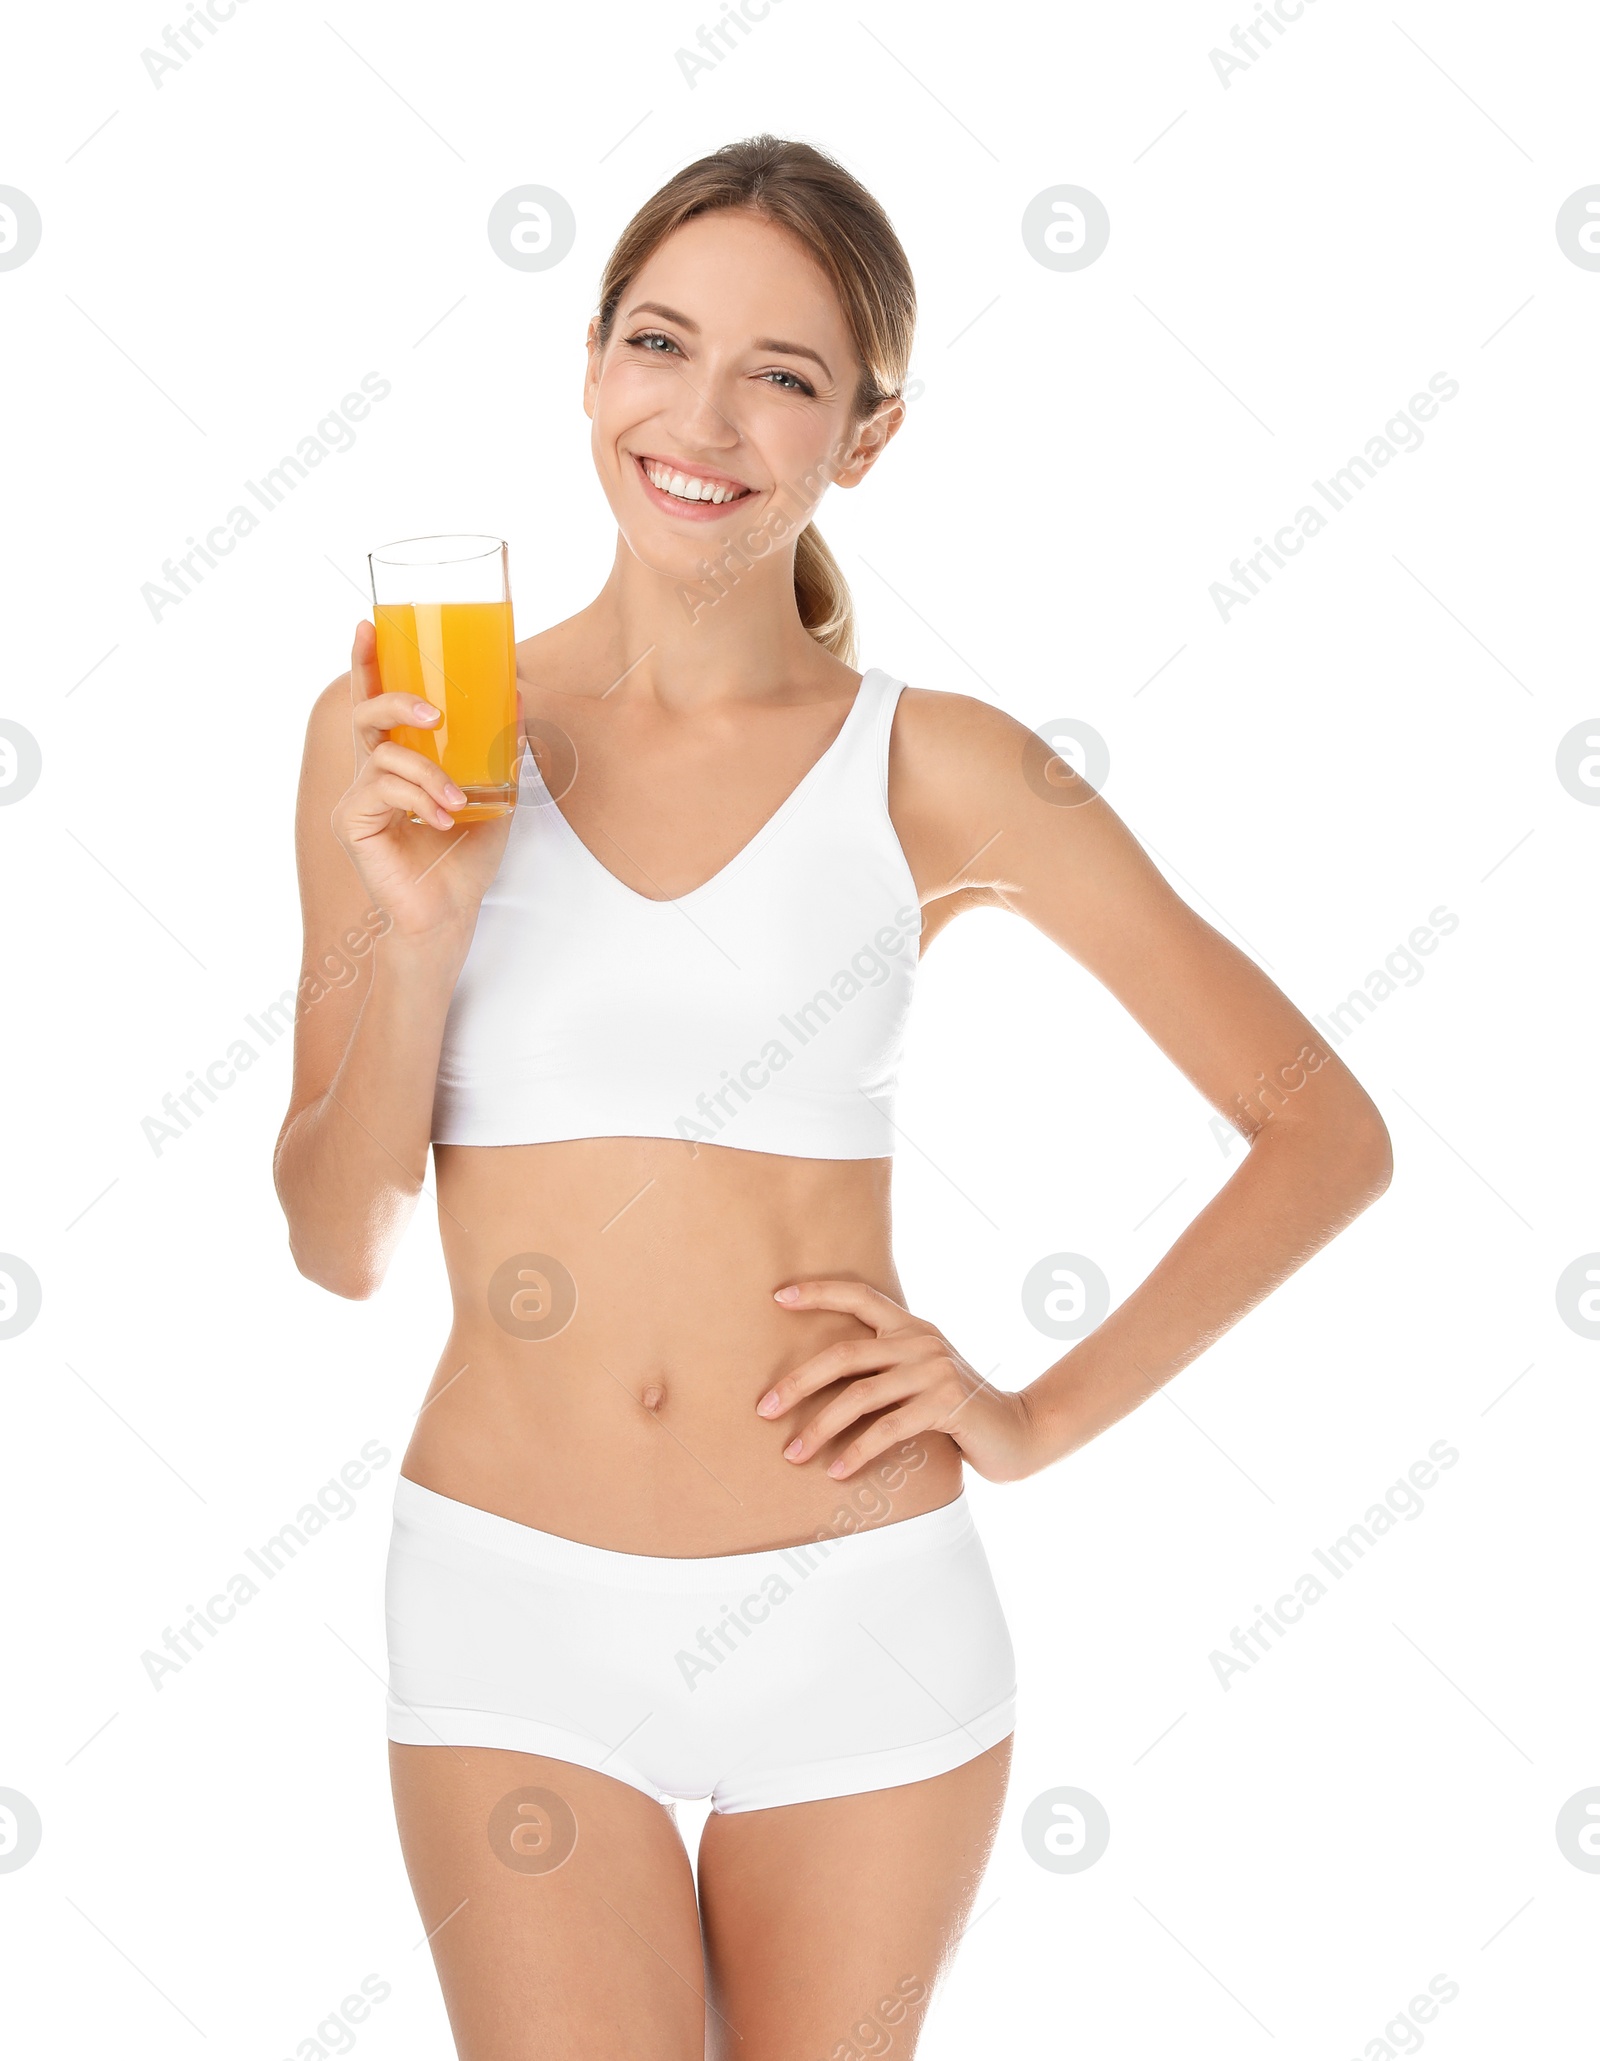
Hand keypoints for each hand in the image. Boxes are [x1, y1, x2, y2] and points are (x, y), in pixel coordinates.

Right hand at [329, 619, 516, 946]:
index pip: (377, 702)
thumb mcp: (495, 791)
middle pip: (366, 712)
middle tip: (434, 711)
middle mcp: (372, 772)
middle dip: (395, 698)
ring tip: (457, 799)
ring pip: (382, 753)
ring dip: (427, 771)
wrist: (450, 911)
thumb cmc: (466, 855)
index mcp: (399, 758)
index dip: (367, 662)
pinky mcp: (353, 822)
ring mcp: (358, 796)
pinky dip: (418, 797)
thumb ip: (500, 746)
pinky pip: (381, 788)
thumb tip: (517, 693)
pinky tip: (443, 819)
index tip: (369, 623)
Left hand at [759, 1278, 1040, 1483]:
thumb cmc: (959, 1410)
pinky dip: (856, 1452)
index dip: (819, 1292)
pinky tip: (836, 1471)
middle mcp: (921, 1341)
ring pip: (859, 1396)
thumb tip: (825, 1384)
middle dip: (798, 1382)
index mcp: (912, 1327)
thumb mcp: (923, 1376)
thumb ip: (888, 1369)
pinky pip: (886, 1429)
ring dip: (819, 1428)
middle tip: (764, 1409)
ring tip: (793, 1454)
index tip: (778, 1298)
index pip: (860, 1295)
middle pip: (844, 1353)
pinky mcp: (946, 1403)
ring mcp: (935, 1370)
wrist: (1019, 1432)